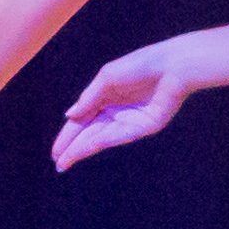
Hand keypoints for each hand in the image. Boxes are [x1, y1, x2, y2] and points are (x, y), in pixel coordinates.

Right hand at [51, 44, 194, 172]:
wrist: (172, 66)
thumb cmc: (140, 65)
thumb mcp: (108, 77)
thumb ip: (89, 97)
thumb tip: (69, 116)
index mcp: (104, 96)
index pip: (81, 120)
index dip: (68, 135)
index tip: (55, 150)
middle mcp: (115, 111)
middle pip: (88, 133)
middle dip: (72, 147)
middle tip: (57, 163)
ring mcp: (129, 120)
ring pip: (100, 138)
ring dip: (82, 150)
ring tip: (65, 162)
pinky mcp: (143, 127)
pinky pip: (118, 136)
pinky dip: (101, 142)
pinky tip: (85, 148)